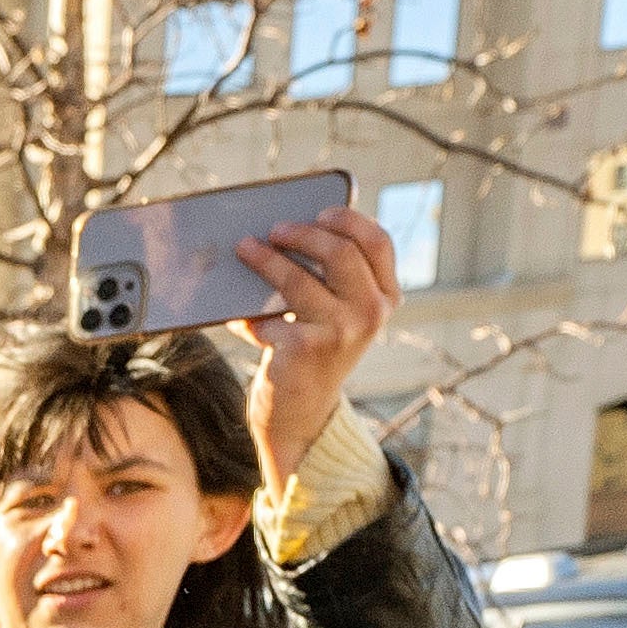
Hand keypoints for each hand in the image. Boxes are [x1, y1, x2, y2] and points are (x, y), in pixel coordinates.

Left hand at [237, 211, 401, 489]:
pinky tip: (240, 319)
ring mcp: (342, 331)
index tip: (321, 211)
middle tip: (273, 230)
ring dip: (266, 260)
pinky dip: (250, 316)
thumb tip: (283, 232)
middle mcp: (372, 313)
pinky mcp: (306, 347)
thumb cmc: (312, 353)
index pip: (378, 242)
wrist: (300, 416)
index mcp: (385, 298)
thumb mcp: (333, 313)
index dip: (348, 219)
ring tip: (244, 249)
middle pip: (340, 251)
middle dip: (301, 233)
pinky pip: (270, 313)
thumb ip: (328, 278)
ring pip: (300, 277)